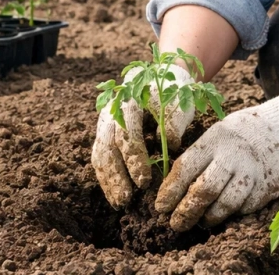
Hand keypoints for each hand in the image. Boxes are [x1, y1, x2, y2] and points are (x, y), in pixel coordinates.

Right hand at [91, 63, 195, 208]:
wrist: (160, 75)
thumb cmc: (173, 90)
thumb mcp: (179, 100)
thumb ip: (174, 121)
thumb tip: (170, 144)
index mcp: (129, 100)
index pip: (127, 133)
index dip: (134, 159)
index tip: (144, 181)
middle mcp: (111, 110)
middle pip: (107, 146)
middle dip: (116, 175)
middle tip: (125, 199)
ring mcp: (105, 121)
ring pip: (100, 153)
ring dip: (108, 180)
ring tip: (119, 203)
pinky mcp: (105, 131)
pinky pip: (100, 155)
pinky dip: (106, 176)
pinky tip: (114, 194)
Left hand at [155, 86, 278, 230]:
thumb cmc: (240, 135)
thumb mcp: (217, 135)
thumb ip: (198, 158)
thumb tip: (171, 190)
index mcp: (215, 139)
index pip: (186, 168)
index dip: (170, 191)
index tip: (160, 207)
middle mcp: (233, 155)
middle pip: (204, 190)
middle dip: (186, 212)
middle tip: (175, 224)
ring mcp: (252, 172)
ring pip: (225, 205)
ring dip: (208, 218)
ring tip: (201, 221)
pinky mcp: (268, 186)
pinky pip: (245, 208)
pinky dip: (232, 215)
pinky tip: (224, 214)